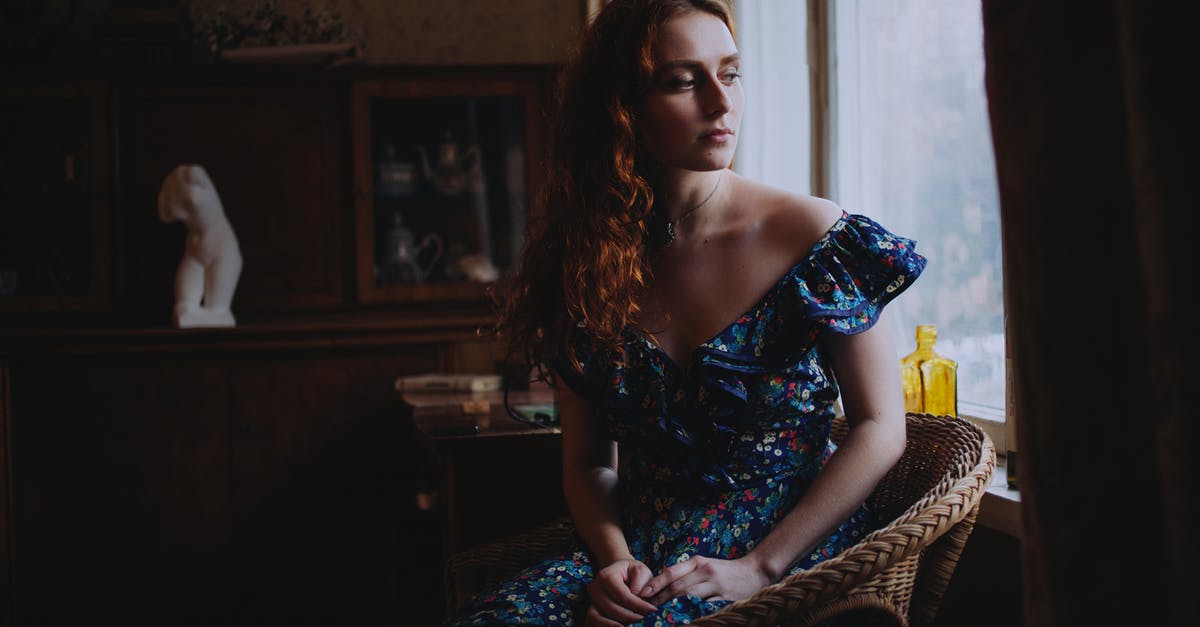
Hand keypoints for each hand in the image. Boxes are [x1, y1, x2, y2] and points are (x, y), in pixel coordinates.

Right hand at [585, 558, 657, 626]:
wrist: (621, 573)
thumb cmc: (632, 572)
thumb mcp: (641, 570)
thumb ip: (642, 582)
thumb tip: (641, 596)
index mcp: (606, 575)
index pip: (623, 596)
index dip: (639, 605)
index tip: (653, 610)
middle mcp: (595, 587)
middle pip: (613, 609)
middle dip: (632, 616)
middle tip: (647, 617)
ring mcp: (592, 600)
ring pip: (602, 618)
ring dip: (621, 623)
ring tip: (636, 623)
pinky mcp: (592, 609)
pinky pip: (595, 621)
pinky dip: (607, 626)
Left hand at [640, 555, 771, 605]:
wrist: (754, 572)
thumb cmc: (724, 570)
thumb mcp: (704, 565)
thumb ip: (685, 572)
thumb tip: (662, 581)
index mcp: (698, 561)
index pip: (672, 573)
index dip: (656, 584)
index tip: (643, 593)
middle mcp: (705, 572)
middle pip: (677, 587)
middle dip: (659, 599)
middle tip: (645, 608)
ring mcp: (715, 587)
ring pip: (688, 598)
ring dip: (672, 607)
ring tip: (657, 615)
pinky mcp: (723, 599)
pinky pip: (702, 608)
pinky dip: (690, 613)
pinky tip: (681, 619)